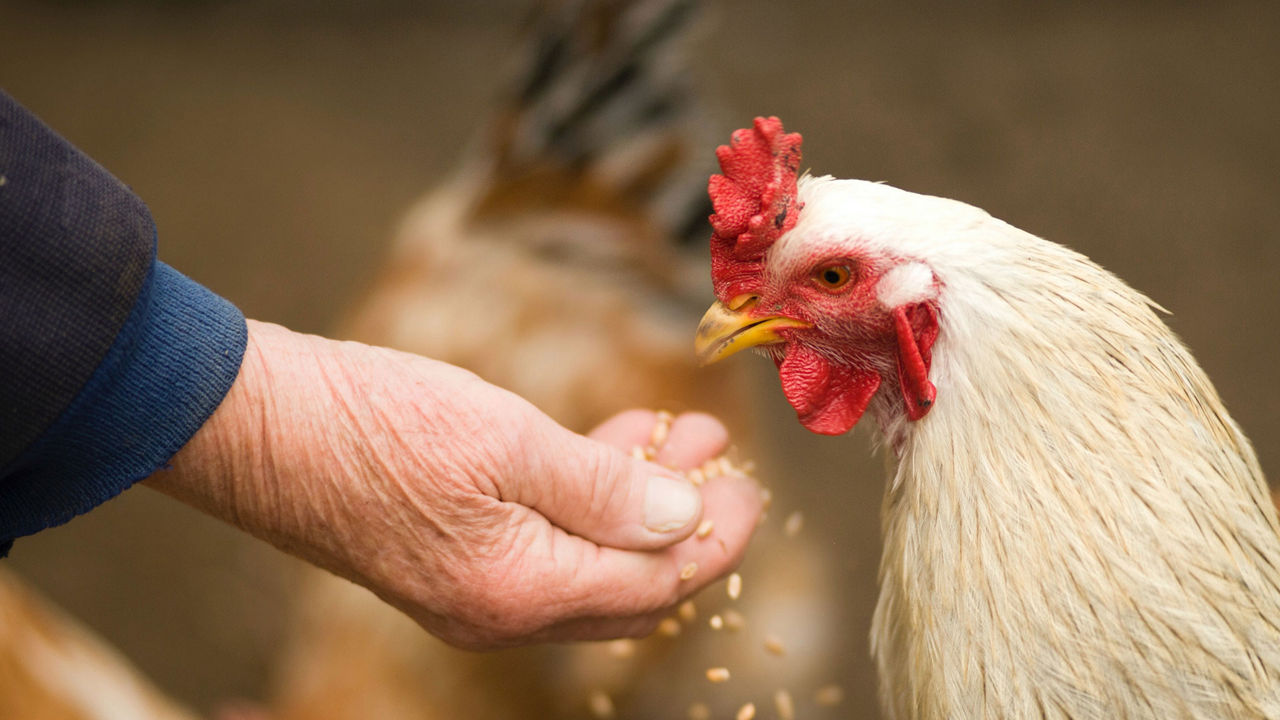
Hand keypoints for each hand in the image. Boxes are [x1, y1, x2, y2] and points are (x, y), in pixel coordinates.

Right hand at [144, 321, 762, 648]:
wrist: (254, 425)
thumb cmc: (373, 423)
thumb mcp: (506, 442)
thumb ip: (605, 488)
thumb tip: (686, 518)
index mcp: (521, 591)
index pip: (656, 583)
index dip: (715, 536)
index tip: (749, 484)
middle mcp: (500, 610)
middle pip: (630, 585)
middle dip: (686, 522)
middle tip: (719, 457)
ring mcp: (472, 589)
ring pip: (589, 561)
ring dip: (639, 502)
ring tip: (677, 432)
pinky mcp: (451, 555)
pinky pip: (545, 543)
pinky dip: (587, 499)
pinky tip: (607, 445)